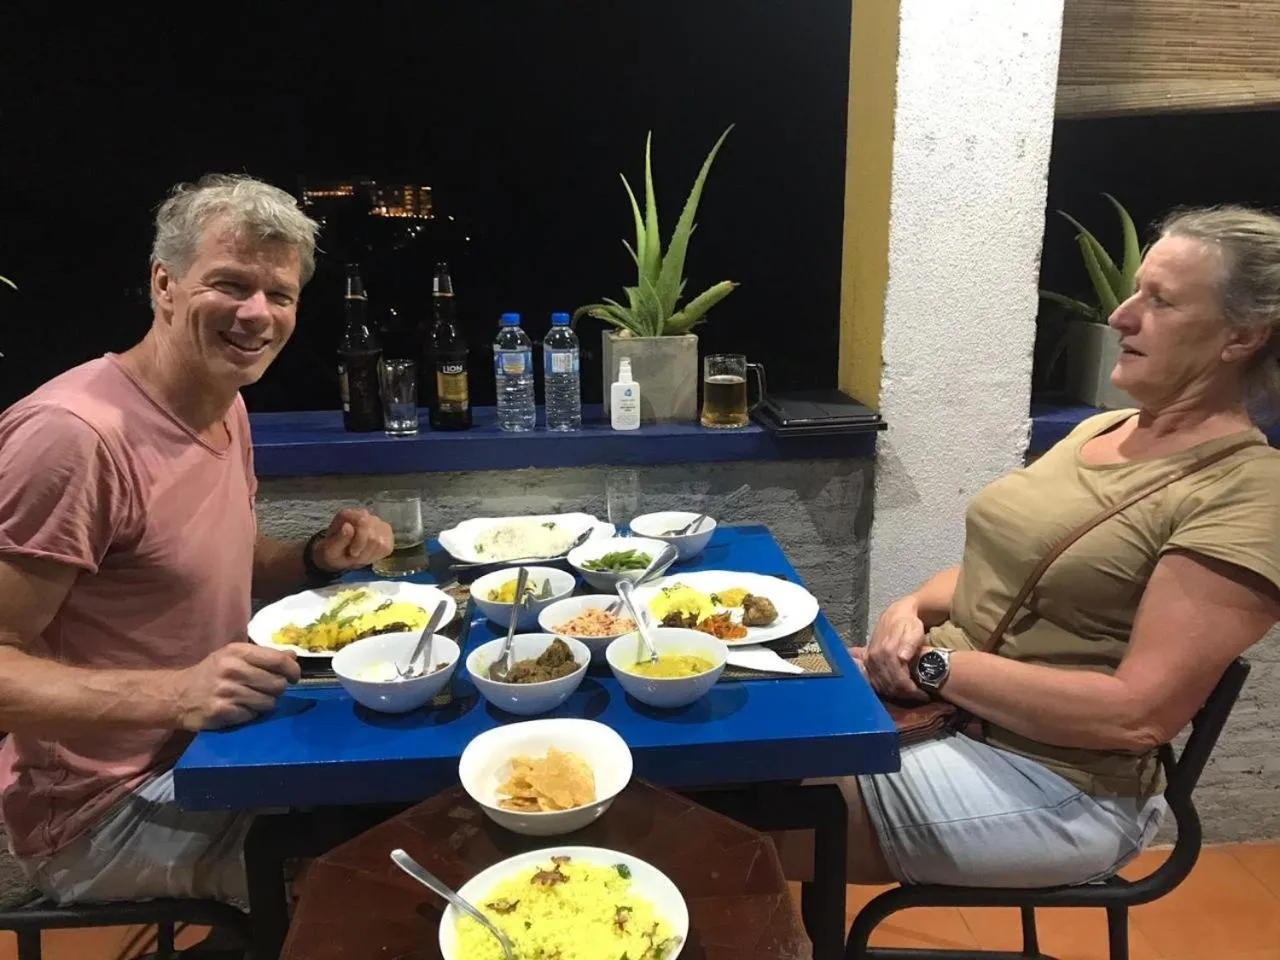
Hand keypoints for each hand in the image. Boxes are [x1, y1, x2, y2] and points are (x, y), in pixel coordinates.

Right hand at [174, 643, 301, 730]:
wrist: (177, 695)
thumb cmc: (211, 673)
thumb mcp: (234, 656)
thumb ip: (264, 656)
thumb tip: (293, 656)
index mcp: (238, 652)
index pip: (278, 660)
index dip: (293, 670)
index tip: (294, 677)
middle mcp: (232, 669)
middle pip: (277, 683)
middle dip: (278, 689)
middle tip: (268, 690)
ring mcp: (227, 691)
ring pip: (268, 702)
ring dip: (265, 703)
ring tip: (252, 699)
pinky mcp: (222, 711)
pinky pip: (253, 715)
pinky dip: (251, 714)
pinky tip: (239, 709)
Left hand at [313, 507, 393, 572]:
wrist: (340, 556)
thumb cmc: (334, 552)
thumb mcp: (331, 549)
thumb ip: (339, 539)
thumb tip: (348, 527)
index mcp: (348, 514)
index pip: (363, 522)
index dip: (359, 541)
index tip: (352, 552)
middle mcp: (364, 514)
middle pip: (373, 536)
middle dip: (363, 551)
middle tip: (355, 555)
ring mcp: (377, 522)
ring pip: (381, 543)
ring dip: (369, 554)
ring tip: (360, 555)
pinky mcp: (386, 532)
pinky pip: (387, 547)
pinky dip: (377, 555)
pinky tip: (368, 553)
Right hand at [863, 597, 928, 701]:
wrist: (895, 614)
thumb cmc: (909, 623)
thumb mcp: (914, 630)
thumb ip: (909, 643)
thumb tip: (902, 657)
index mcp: (887, 650)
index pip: (899, 680)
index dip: (912, 691)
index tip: (925, 695)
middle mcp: (875, 656)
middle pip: (890, 685)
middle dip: (906, 694)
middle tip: (921, 696)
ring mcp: (869, 660)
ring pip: (882, 686)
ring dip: (897, 693)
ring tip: (912, 693)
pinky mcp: (867, 662)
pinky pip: (875, 682)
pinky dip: (887, 688)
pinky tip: (898, 689)